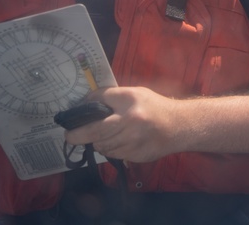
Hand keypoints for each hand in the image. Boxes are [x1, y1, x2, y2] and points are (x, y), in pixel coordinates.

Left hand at [64, 86, 181, 162]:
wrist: (179, 126)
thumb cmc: (155, 107)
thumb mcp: (137, 94)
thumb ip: (114, 97)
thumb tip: (87, 103)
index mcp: (131, 99)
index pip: (100, 100)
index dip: (85, 106)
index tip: (74, 114)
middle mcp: (130, 119)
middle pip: (94, 130)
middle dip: (76, 135)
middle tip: (69, 136)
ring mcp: (132, 139)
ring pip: (102, 145)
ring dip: (98, 142)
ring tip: (105, 136)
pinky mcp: (135, 154)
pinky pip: (113, 154)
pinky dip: (111, 149)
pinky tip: (119, 142)